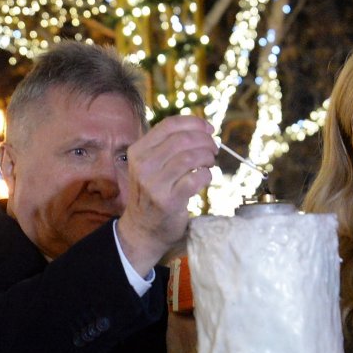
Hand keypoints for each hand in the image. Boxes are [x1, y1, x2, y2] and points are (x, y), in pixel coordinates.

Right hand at [118, 114, 217, 269]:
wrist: (143, 229)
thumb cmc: (153, 192)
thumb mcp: (151, 165)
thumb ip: (169, 146)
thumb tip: (203, 129)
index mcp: (138, 151)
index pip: (169, 125)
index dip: (194, 123)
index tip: (209, 128)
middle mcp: (143, 165)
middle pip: (182, 139)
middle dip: (205, 141)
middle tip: (214, 149)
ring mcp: (154, 184)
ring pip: (190, 157)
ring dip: (207, 157)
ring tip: (210, 163)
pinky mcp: (168, 201)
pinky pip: (195, 179)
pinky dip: (206, 175)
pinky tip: (205, 178)